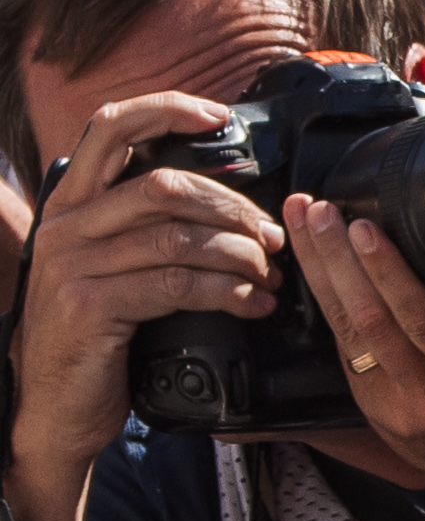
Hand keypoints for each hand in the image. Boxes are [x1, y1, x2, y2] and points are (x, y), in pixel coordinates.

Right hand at [9, 93, 278, 502]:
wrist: (57, 409)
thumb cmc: (98, 335)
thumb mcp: (111, 268)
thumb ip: (144, 228)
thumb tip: (226, 203)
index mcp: (71, 205)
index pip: (108, 129)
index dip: (164, 111)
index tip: (218, 116)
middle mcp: (65, 226)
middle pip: (165, 185)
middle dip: (233, 207)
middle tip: (272, 237)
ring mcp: (72, 265)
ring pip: (177, 236)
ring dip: (239, 254)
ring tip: (270, 274)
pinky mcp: (89, 305)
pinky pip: (175, 284)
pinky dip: (227, 292)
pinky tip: (252, 304)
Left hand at [282, 193, 424, 497]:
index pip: (422, 318)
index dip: (387, 271)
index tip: (365, 228)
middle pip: (370, 323)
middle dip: (338, 262)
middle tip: (316, 213)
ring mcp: (398, 413)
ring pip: (348, 337)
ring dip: (322, 279)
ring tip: (305, 230)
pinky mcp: (380, 416)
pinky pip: (349, 356)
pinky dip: (332, 310)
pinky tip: (321, 273)